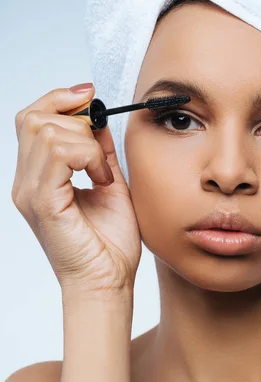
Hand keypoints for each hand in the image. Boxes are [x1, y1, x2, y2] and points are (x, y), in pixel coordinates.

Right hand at [11, 83, 141, 294]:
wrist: (109, 282)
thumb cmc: (110, 244)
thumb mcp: (110, 185)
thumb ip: (100, 154)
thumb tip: (99, 121)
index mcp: (39, 176)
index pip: (32, 119)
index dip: (60, 99)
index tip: (91, 96)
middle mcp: (26, 181)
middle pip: (34, 117)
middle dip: (75, 117)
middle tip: (101, 144)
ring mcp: (29, 191)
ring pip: (46, 130)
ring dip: (87, 143)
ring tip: (103, 173)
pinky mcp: (42, 202)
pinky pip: (59, 154)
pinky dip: (88, 158)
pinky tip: (101, 180)